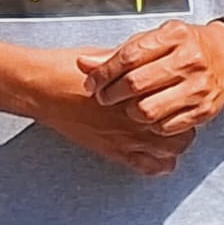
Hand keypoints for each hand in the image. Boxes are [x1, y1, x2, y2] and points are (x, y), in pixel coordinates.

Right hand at [28, 48, 194, 177]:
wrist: (41, 89)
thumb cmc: (65, 70)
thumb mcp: (104, 56)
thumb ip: (129, 62)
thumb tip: (147, 58)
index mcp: (135, 89)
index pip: (176, 99)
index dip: (181, 98)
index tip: (179, 95)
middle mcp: (134, 116)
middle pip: (180, 130)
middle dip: (183, 125)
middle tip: (177, 117)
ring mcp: (124, 137)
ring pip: (169, 152)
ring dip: (172, 145)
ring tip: (167, 136)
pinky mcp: (112, 151)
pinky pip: (146, 167)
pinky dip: (156, 164)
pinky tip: (154, 155)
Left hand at [76, 20, 223, 136]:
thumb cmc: (185, 45)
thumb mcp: (155, 38)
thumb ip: (120, 51)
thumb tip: (83, 64)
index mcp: (173, 36)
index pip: (128, 57)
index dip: (104, 73)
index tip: (91, 82)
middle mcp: (188, 60)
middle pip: (136, 84)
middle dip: (111, 94)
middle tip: (103, 97)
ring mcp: (198, 87)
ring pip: (148, 110)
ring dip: (129, 112)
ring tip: (125, 107)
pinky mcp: (204, 110)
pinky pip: (166, 126)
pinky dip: (151, 125)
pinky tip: (147, 116)